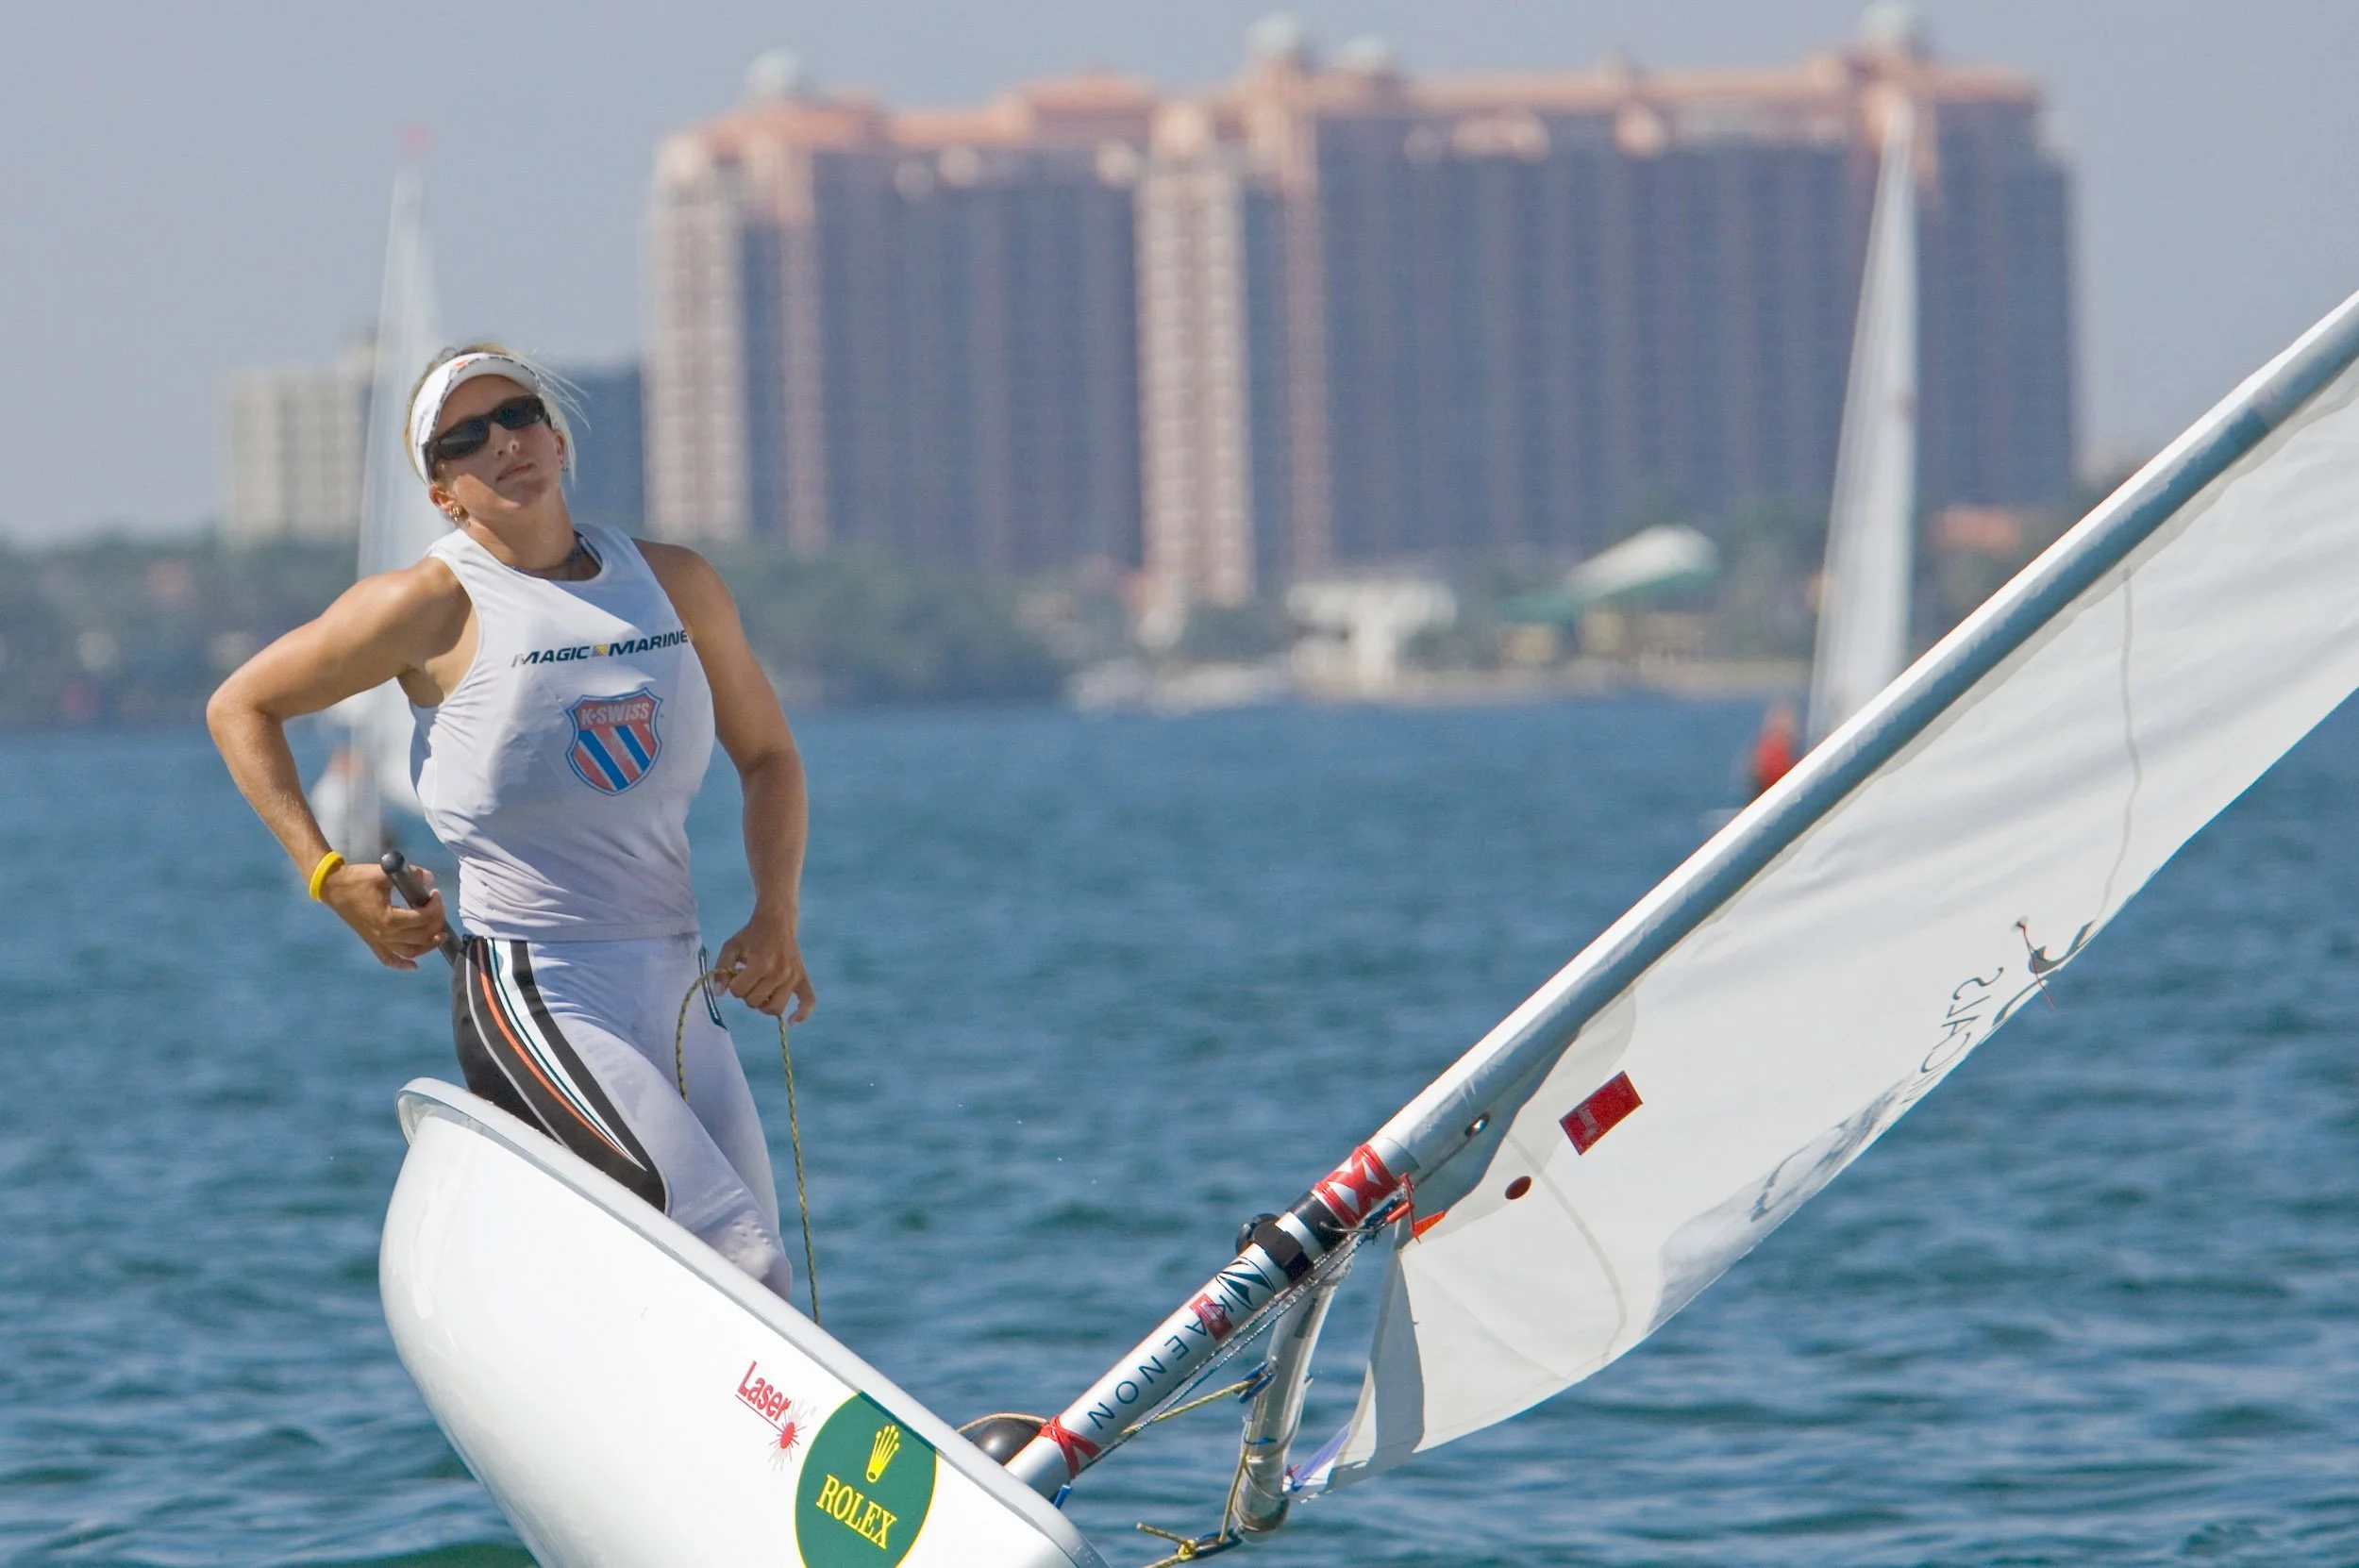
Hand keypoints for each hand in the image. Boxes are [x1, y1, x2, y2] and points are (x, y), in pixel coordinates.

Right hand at [323, 860, 447, 970]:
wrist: (333, 887)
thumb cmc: (358, 879)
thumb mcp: (385, 872)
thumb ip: (411, 873)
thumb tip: (429, 878)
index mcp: (390, 919)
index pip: (423, 918)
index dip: (435, 906)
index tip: (435, 894)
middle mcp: (386, 935)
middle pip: (421, 936)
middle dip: (436, 923)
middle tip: (439, 909)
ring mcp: (378, 941)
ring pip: (410, 951)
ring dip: (428, 946)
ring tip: (439, 935)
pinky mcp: (371, 942)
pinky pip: (388, 959)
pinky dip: (401, 964)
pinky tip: (413, 966)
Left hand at [714, 909, 815, 1021]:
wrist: (777, 921)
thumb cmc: (752, 934)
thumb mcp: (731, 947)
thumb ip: (721, 969)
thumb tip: (718, 993)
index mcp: (761, 964)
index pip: (738, 991)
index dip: (732, 984)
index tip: (736, 973)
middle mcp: (779, 973)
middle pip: (755, 1002)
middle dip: (746, 993)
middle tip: (748, 979)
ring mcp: (793, 977)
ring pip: (775, 1008)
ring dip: (763, 1003)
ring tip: (761, 990)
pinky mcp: (803, 978)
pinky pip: (808, 1001)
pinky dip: (802, 1014)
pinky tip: (792, 1021)